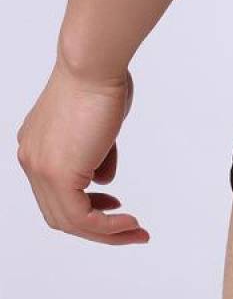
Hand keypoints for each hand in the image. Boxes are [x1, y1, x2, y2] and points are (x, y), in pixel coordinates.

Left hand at [15, 56, 148, 244]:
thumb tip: (103, 180)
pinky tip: (128, 222)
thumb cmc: (100, 82)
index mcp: (37, 147)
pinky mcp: (57, 175)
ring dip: (106, 232)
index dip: (87, 206)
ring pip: (69, 220)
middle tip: (130, 230)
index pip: (56, 192)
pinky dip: (107, 226)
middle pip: (59, 213)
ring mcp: (40, 169)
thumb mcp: (100, 126)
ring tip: (135, 232)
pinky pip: (82, 217)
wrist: (92, 66)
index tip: (116, 206)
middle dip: (98, 227)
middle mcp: (32, 160)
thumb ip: (99, 154)